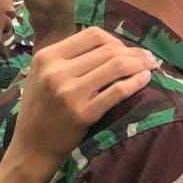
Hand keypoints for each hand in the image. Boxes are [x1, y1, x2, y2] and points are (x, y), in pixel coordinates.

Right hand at [6, 28, 157, 175]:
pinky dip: (136, 82)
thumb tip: (108, 45)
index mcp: (47, 56)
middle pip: (108, 50)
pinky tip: (145, 80)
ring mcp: (70, 92)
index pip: (92, 35)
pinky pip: (118, 91)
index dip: (115, 40)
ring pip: (116, 66)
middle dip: (134, 52)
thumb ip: (67, 58)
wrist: (31, 147)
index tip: (126, 50)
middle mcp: (57, 71)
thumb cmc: (40, 110)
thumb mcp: (42, 75)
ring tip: (151, 66)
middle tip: (148, 57)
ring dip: (140, 64)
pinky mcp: (84, 113)